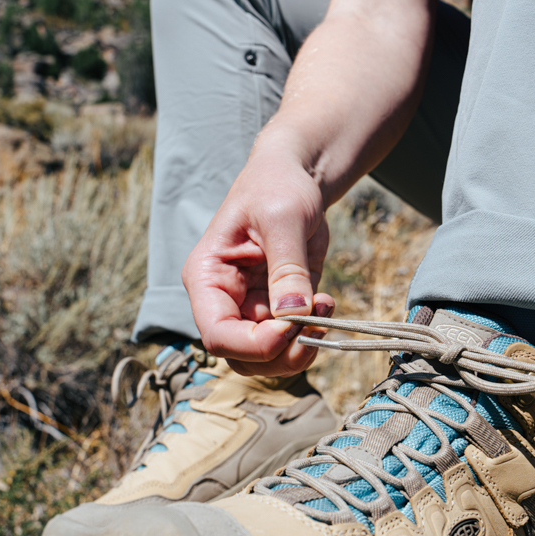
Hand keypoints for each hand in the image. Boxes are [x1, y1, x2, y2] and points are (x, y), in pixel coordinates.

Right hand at [181, 143, 335, 376]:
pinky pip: (291, 341)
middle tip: (316, 324)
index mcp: (207, 278)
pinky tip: (327, 303)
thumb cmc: (277, 186)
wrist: (295, 177)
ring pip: (267, 358)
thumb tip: (293, 313)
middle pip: (242, 356)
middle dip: (282, 353)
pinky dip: (312, 333)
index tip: (292, 324)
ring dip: (300, 348)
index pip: (218, 334)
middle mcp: (224, 301)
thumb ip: (287, 267)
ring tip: (325, 309)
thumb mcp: (283, 218)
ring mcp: (251, 309)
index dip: (255, 343)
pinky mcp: (279, 310)